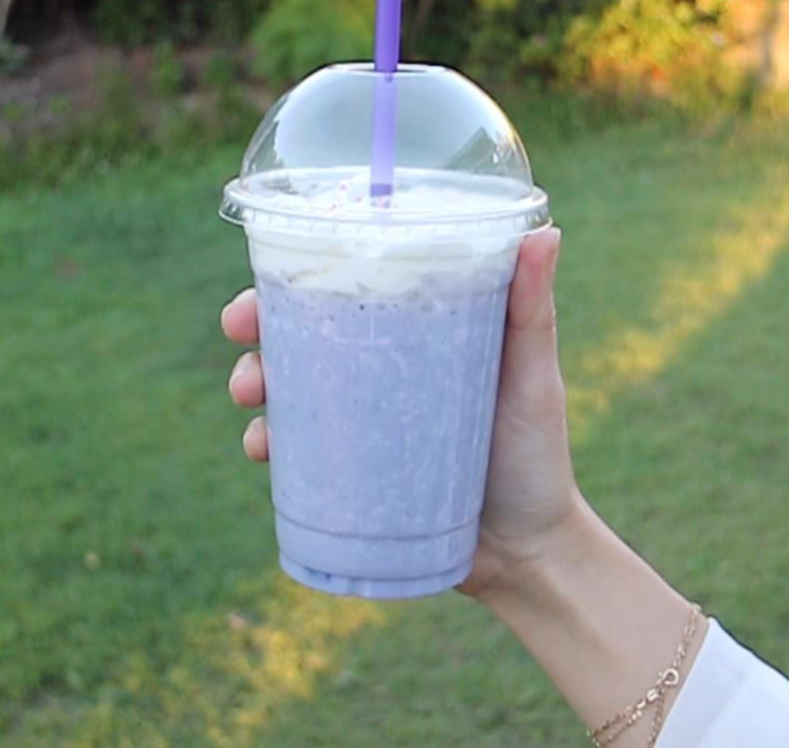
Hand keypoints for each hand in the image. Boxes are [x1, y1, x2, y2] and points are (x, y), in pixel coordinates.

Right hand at [219, 227, 582, 600]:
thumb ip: (532, 310)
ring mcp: (359, 425)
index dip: (302, 271)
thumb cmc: (537, 456)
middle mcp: (379, 372)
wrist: (527, 557)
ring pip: (285, 388)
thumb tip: (546, 231)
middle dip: (257, 323)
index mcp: (416, 333)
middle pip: (301, 331)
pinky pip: (292, 451)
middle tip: (242, 329)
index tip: (273, 267)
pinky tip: (262, 448)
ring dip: (250, 379)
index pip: (349, 287)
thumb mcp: (533, 378)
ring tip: (249, 396)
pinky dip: (267, 441)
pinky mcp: (347, 474)